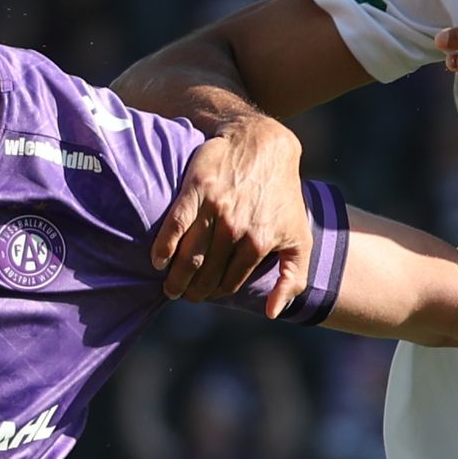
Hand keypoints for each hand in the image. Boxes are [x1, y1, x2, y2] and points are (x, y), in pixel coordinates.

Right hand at [150, 113, 310, 309]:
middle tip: (182, 294)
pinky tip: (157, 260)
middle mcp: (236, 228)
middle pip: (205, 273)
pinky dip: (163, 246)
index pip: (228, 282)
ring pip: (189, 255)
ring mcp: (215, 208)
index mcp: (260, 242)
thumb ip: (293, 277)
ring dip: (176, 277)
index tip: (204, 295)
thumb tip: (272, 313)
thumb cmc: (282, 195)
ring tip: (169, 286)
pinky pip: (174, 225)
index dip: (214, 293)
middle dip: (192, 291)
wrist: (265, 145)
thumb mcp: (299, 237)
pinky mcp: (196, 189)